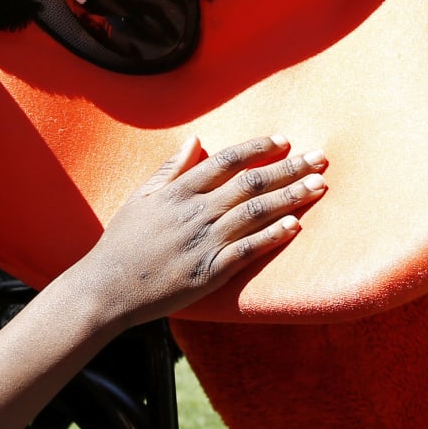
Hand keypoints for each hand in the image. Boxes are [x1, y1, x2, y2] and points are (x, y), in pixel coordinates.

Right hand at [65, 135, 327, 332]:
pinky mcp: (209, 272)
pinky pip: (247, 250)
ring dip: (291, 197)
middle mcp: (195, 212)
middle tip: (319, 158)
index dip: (259, 148)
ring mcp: (203, 242)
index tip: (285, 140)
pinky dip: (272, 236)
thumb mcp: (141, 197)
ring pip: (256, 213)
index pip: (227, 160)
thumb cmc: (123, 242)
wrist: (108, 289)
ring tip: (318, 185)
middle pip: (251, 183)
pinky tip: (295, 225)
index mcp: (178, 191)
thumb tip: (196, 140)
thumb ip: (171, 168)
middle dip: (289, 168)